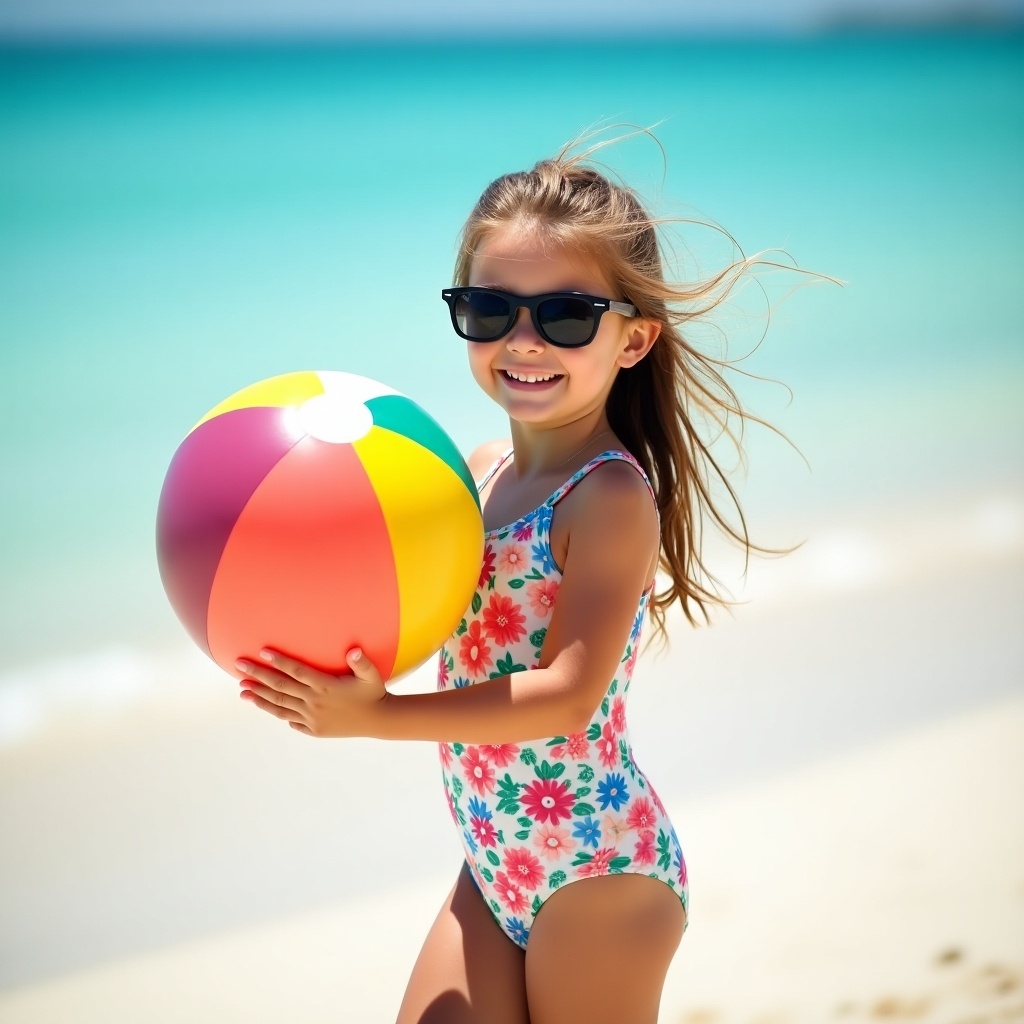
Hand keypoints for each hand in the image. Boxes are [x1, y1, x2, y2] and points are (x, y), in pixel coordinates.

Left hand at [237, 648, 388, 737]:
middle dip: (258, 675)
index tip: (262, 652)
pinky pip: (291, 720)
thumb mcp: (372, 675)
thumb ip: (362, 662)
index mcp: (326, 687)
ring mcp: (312, 718)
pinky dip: (277, 712)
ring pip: (279, 705)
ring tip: (242, 690)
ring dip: (259, 697)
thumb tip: (353, 651)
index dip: (279, 661)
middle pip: (280, 687)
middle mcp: (315, 703)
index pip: (297, 671)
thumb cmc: (374, 693)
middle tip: (239, 666)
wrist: (378, 721)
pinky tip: (265, 706)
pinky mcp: (314, 730)